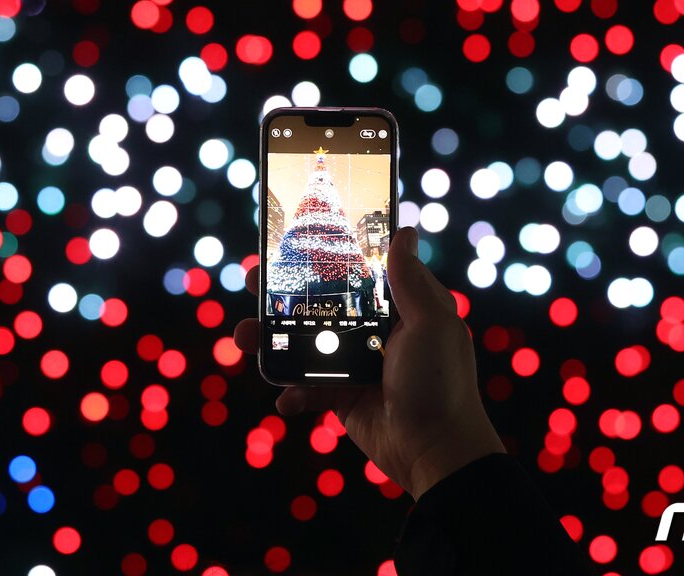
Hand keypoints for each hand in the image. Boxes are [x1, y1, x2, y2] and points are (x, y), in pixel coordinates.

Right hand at [234, 226, 504, 499]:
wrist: (435, 452)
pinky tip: (285, 397)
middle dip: (283, 295)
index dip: (325, 256)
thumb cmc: (440, 382)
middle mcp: (374, 332)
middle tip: (253, 281)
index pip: (357, 272)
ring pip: (303, 343)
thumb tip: (403, 231)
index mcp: (399, 308)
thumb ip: (410, 281)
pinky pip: (306, 387)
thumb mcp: (431, 324)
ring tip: (242, 336)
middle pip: (320, 304)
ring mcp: (354, 364)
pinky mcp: (340, 396)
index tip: (291, 241)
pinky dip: (291, 390)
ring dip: (270, 340)